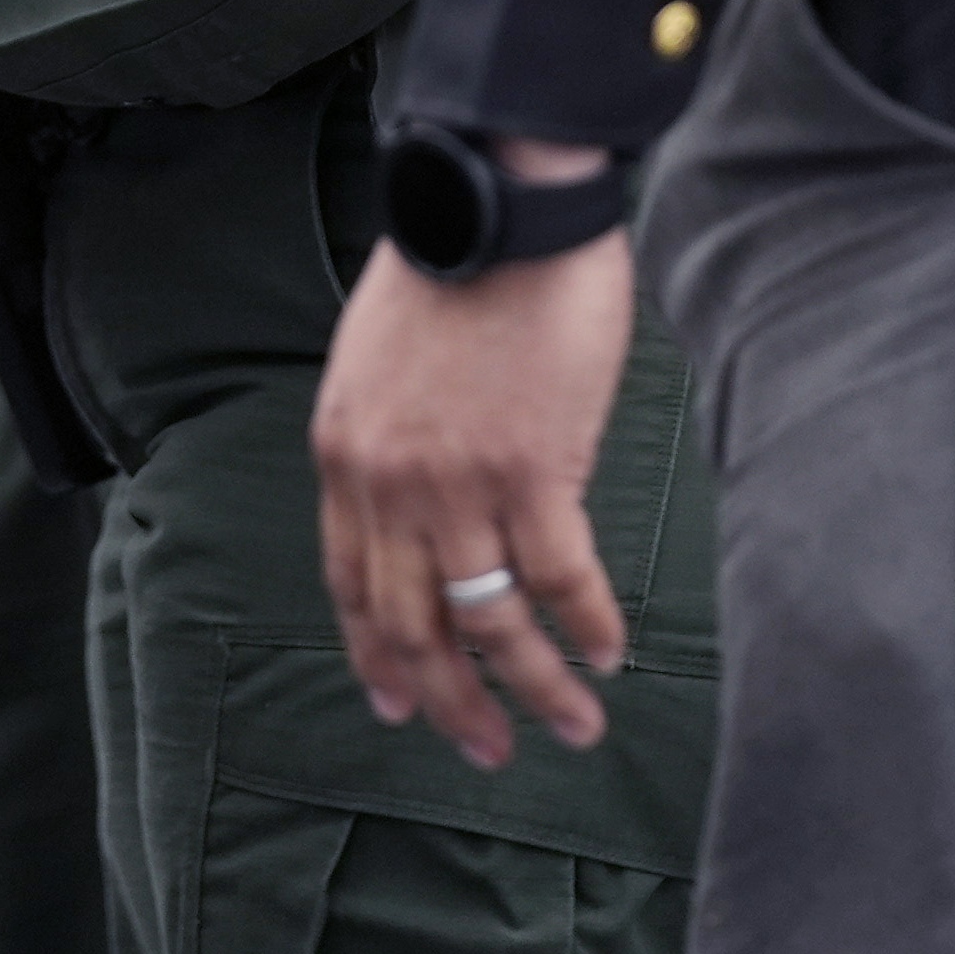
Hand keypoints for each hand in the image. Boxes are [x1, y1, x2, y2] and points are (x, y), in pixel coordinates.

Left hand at [315, 210, 635, 766]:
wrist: (495, 202)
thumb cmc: (450, 268)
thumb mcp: (378, 365)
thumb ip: (391, 444)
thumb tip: (426, 509)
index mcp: (346, 456)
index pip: (353, 587)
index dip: (378, 656)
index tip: (401, 706)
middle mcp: (390, 484)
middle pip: (415, 627)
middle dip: (453, 703)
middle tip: (489, 751)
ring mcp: (459, 483)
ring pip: (491, 623)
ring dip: (534, 688)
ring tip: (572, 726)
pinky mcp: (533, 468)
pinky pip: (560, 580)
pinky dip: (586, 628)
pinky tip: (608, 652)